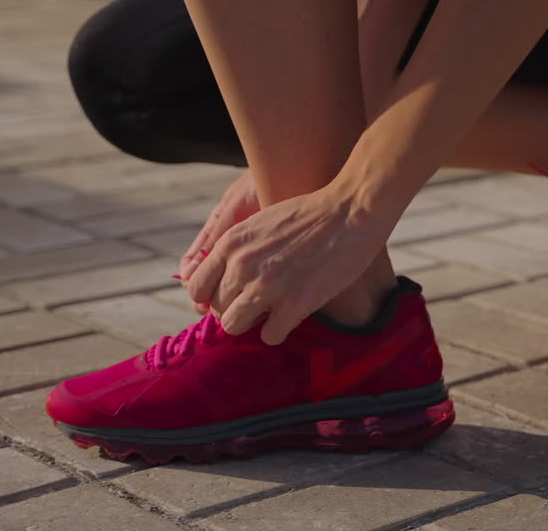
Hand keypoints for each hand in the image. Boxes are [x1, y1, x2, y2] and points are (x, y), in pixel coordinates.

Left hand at [185, 184, 391, 344]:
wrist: (351, 212)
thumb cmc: (311, 214)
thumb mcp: (261, 221)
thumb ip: (238, 248)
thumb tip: (226, 278)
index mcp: (231, 243)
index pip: (197, 287)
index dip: (212, 296)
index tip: (231, 296)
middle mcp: (241, 266)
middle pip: (217, 308)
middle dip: (236, 308)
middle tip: (260, 302)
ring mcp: (266, 287)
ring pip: (233, 326)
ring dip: (252, 322)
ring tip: (272, 311)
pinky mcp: (294, 305)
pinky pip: (269, 336)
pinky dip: (278, 330)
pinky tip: (292, 316)